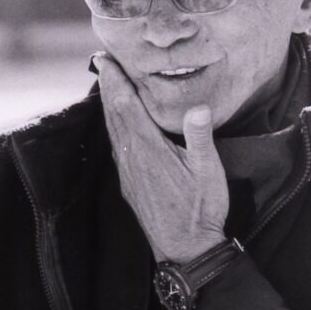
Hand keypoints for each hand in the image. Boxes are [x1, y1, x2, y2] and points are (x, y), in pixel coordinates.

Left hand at [96, 57, 228, 263]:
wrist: (185, 250)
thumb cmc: (201, 210)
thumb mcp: (208, 172)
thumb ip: (200, 137)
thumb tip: (197, 107)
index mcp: (148, 149)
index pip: (125, 106)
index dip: (115, 81)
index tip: (107, 59)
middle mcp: (131, 158)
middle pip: (113, 114)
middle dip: (108, 86)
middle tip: (102, 62)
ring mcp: (127, 172)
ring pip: (112, 130)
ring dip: (108, 105)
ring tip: (108, 85)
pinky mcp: (129, 184)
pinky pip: (116, 146)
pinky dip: (113, 126)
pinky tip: (117, 124)